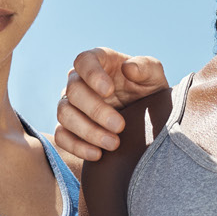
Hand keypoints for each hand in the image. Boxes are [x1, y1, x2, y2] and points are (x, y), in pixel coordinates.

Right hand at [53, 48, 169, 160]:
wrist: (146, 117)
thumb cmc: (148, 90)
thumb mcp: (154, 76)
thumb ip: (146, 67)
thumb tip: (129, 68)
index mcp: (99, 62)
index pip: (84, 61)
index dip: (92, 74)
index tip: (109, 90)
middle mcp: (79, 81)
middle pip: (73, 91)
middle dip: (96, 110)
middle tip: (120, 126)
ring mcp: (71, 104)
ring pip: (64, 114)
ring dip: (88, 131)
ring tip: (113, 143)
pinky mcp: (68, 127)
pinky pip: (61, 136)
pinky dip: (76, 147)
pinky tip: (98, 154)